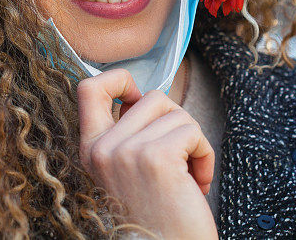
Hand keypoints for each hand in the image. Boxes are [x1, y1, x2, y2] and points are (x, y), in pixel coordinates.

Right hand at [77, 68, 217, 239]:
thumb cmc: (155, 217)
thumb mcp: (125, 172)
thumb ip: (125, 135)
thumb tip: (140, 98)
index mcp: (91, 150)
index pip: (90, 88)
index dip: (120, 79)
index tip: (138, 97)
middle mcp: (103, 149)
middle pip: (153, 97)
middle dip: (177, 123)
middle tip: (180, 157)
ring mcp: (128, 152)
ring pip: (177, 113)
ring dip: (194, 143)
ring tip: (188, 177)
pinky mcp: (157, 157)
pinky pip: (193, 131)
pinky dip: (205, 154)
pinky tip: (198, 183)